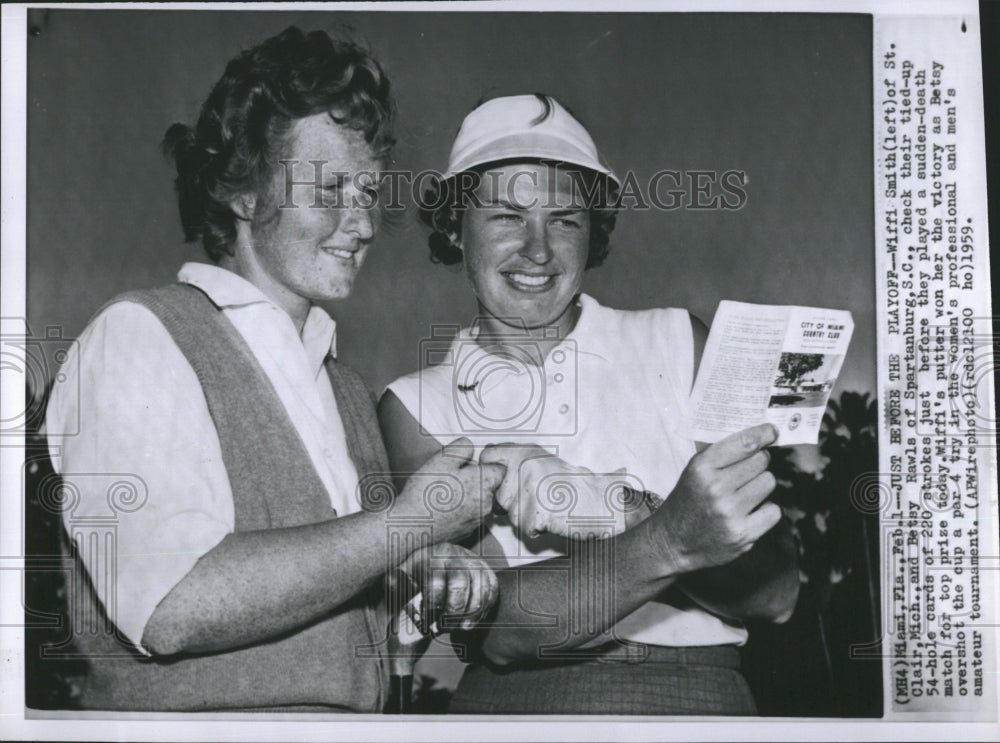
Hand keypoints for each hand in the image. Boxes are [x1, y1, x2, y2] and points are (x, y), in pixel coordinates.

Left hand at [392, 543, 498, 633]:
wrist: (435, 562)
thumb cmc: (415, 576)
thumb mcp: (400, 576)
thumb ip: (394, 581)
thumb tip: (396, 584)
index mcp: (431, 555)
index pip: (435, 582)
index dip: (431, 607)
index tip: (427, 621)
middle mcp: (454, 554)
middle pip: (460, 585)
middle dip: (451, 612)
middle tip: (442, 627)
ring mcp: (473, 561)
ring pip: (479, 590)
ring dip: (469, 615)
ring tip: (456, 628)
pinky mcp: (486, 570)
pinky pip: (492, 591)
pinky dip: (483, 610)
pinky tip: (470, 622)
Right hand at [395, 438, 506, 541]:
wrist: (411, 526)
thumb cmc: (426, 492)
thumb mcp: (442, 459)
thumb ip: (462, 448)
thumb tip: (470, 447)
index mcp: (484, 483)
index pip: (500, 469)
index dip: (486, 463)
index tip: (469, 463)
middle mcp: (486, 504)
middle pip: (489, 485)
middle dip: (475, 478)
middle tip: (451, 476)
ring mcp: (477, 520)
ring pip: (479, 500)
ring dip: (467, 494)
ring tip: (444, 492)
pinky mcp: (466, 531)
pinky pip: (469, 514)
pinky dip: (460, 509)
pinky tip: (441, 507)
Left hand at [480, 444, 643, 538]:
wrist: (600, 502)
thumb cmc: (573, 484)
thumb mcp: (542, 461)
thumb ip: (515, 462)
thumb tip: (486, 463)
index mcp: (525, 451)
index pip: (488, 455)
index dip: (491, 470)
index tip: (501, 479)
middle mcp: (524, 467)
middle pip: (497, 492)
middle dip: (511, 501)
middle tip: (535, 498)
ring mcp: (530, 490)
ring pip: (510, 513)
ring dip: (526, 516)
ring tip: (548, 507)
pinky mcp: (536, 513)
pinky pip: (525, 528)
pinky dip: (537, 529)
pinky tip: (552, 518)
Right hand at [647, 423, 780, 573]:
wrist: (673, 541)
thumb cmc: (687, 501)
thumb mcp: (694, 471)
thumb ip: (721, 454)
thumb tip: (758, 437)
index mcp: (702, 467)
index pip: (744, 444)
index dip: (763, 434)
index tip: (771, 432)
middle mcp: (716, 488)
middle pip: (761, 461)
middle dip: (758, 462)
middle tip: (748, 470)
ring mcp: (730, 512)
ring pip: (769, 483)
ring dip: (761, 485)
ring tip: (746, 493)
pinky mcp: (743, 534)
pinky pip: (773, 511)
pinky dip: (765, 510)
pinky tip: (750, 512)